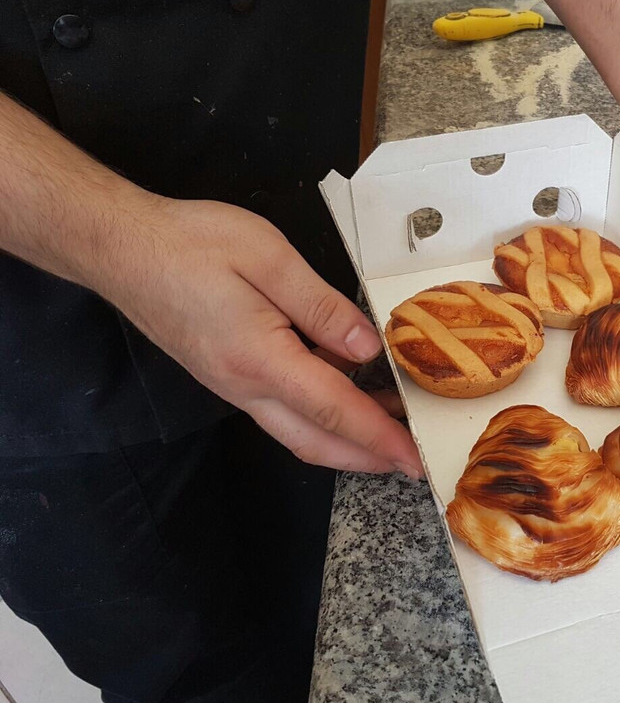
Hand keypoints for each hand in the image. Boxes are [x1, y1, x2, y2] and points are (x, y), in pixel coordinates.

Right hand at [92, 197, 423, 476]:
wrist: (121, 247)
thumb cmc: (190, 243)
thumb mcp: (269, 258)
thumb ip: (323, 308)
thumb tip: (367, 350)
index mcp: (261, 359)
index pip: (335, 411)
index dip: (381, 438)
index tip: (415, 457)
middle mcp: (245, 386)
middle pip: (317, 441)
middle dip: (368, 457)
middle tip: (412, 459)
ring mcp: (232, 386)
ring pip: (299, 432)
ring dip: (346, 442)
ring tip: (390, 429)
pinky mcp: (227, 376)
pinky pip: (282, 412)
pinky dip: (321, 418)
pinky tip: (345, 396)